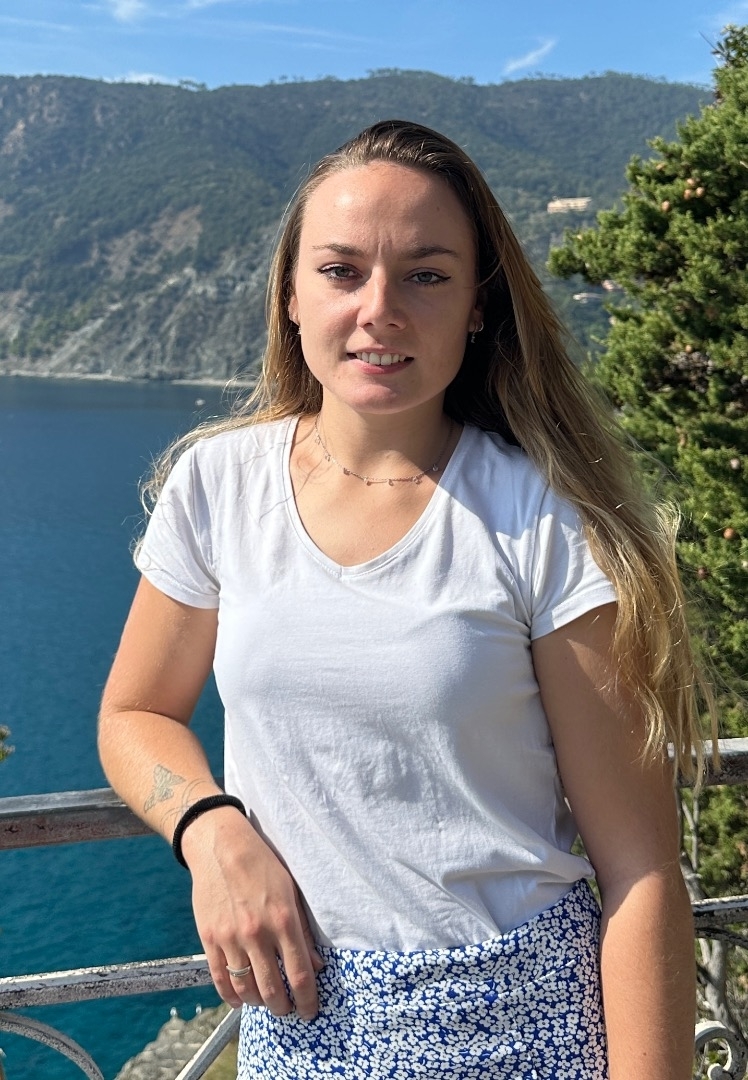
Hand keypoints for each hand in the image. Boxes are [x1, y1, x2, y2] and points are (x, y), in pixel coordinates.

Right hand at [181, 805, 323, 1018]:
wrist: (221, 846)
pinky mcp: (209, 939)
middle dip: (284, 1008)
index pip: (300, 975)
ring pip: (247, 989)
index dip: (307, 1001)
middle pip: (273, 990)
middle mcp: (258, 933)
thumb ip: (303, 929)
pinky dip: (232, 996)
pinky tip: (241, 999)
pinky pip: (220, 979)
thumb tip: (316, 965)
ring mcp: (230, 938)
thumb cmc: (263, 865)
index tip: (310, 1012)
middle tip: (289, 1010)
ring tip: (267, 1001)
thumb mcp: (291, 891)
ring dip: (260, 1003)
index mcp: (284, 920)